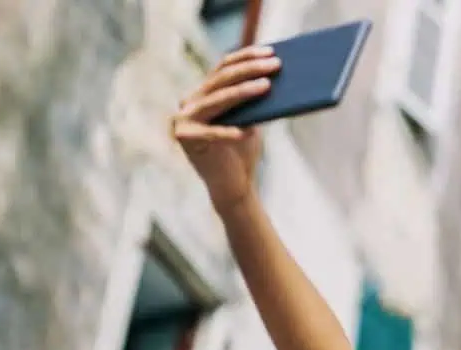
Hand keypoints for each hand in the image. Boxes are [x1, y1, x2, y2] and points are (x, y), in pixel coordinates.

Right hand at [170, 45, 279, 211]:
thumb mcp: (252, 120)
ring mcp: (184, 118)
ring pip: (217, 99)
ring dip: (243, 92)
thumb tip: (276, 76)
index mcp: (205, 93)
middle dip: (250, 70)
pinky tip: (249, 131)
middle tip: (275, 65)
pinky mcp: (184, 138)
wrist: (232, 186)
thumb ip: (255, 100)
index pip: (225, 66)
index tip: (272, 53)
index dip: (248, 57)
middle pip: (222, 79)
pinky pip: (211, 132)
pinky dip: (229, 132)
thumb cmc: (244, 152)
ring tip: (267, 86)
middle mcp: (191, 101)